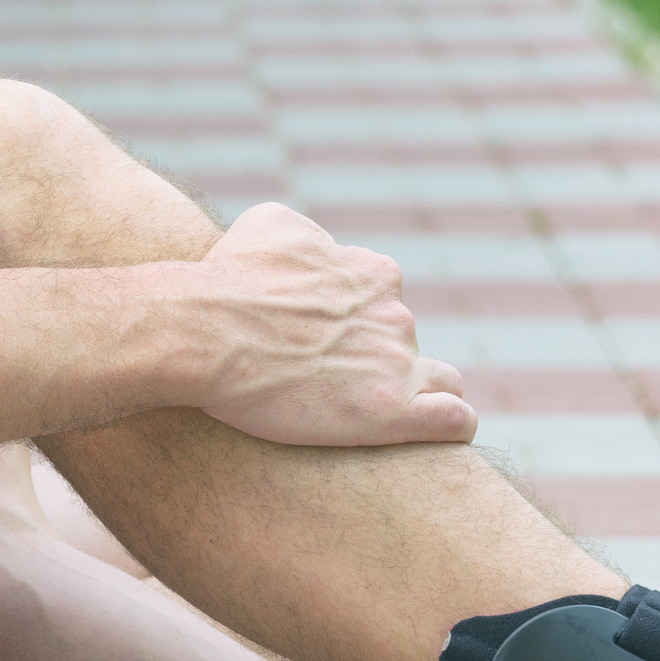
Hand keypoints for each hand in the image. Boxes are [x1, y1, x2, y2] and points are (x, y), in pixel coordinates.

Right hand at [190, 203, 475, 446]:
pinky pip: (454, 420)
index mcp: (374, 274)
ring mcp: (397, 363)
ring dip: (412, 395)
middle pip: (403, 344)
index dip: (354, 326)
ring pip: (437, 381)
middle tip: (324, 386)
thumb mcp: (268, 225)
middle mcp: (395, 314)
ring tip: (368, 417)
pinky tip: (428, 434)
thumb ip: (310, 237)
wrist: (205, 332)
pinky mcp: (391, 412)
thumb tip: (318, 251)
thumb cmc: (226, 281)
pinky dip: (451, 426)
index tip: (318, 346)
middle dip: (375, 363)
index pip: (384, 301)